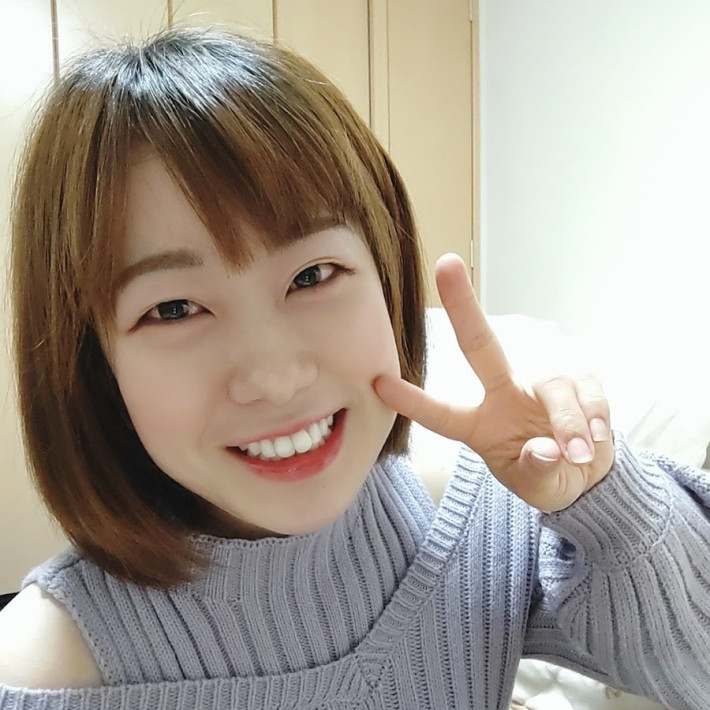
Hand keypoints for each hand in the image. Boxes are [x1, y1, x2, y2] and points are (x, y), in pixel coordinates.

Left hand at [374, 254, 614, 511]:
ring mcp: (541, 384)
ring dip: (567, 419)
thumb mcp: (538, 489)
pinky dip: (594, 415)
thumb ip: (536, 473)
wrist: (590, 474)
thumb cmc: (549, 477)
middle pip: (481, 344)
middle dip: (463, 306)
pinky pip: (587, 389)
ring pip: (551, 384)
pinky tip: (596, 438)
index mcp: (482, 425)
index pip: (443, 414)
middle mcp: (505, 395)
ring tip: (577, 453)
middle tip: (446, 266)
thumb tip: (542, 449)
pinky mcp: (579, 380)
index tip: (379, 382)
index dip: (413, 401)